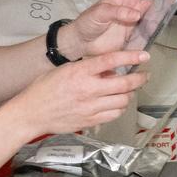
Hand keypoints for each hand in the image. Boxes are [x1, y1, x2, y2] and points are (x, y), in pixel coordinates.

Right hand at [6, 50, 149, 136]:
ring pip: (123, 100)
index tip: (144, 56)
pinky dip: (120, 108)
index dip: (131, 57)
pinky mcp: (90, 121)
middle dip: (139, 78)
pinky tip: (117, 104)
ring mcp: (90, 107)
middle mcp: (88, 89)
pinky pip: (114, 114)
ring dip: (129, 94)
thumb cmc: (44, 89)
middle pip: (124, 83)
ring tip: (128, 90)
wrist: (31, 114)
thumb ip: (87, 69)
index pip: (112, 60)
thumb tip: (109, 69)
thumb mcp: (64, 70)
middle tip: (144, 75)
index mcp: (80, 72)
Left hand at [62, 0, 174, 57]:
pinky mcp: (132, 38)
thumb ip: (117, 11)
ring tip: (170, 18)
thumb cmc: (87, 22)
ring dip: (160, 19)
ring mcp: (133, 24)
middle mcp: (131, 10)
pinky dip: (153, 35)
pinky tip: (158, 35)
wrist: (80, 42)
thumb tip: (135, 14)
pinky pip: (146, 35)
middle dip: (165, 0)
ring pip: (152, 19)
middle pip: (153, 3)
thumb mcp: (100, 12)